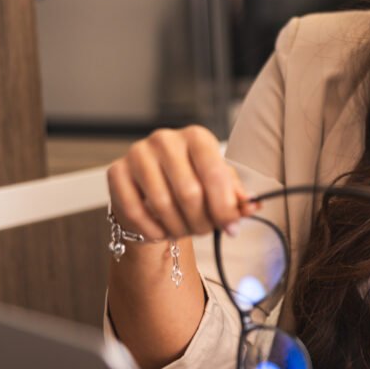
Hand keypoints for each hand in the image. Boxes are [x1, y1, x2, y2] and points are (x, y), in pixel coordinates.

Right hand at [106, 125, 255, 240]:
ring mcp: (137, 153)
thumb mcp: (218, 185)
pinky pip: (135, 212)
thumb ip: (236, 195)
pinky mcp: (116, 172)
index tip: (232, 228)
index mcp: (196, 137)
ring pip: (162, 204)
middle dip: (202, 221)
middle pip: (189, 193)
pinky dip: (153, 230)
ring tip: (186, 230)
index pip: (215, 174)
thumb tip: (253, 206)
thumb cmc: (191, 184)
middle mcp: (166, 139)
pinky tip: (162, 231)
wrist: (151, 191)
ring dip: (179, 227)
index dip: (225, 207)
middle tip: (206, 231)